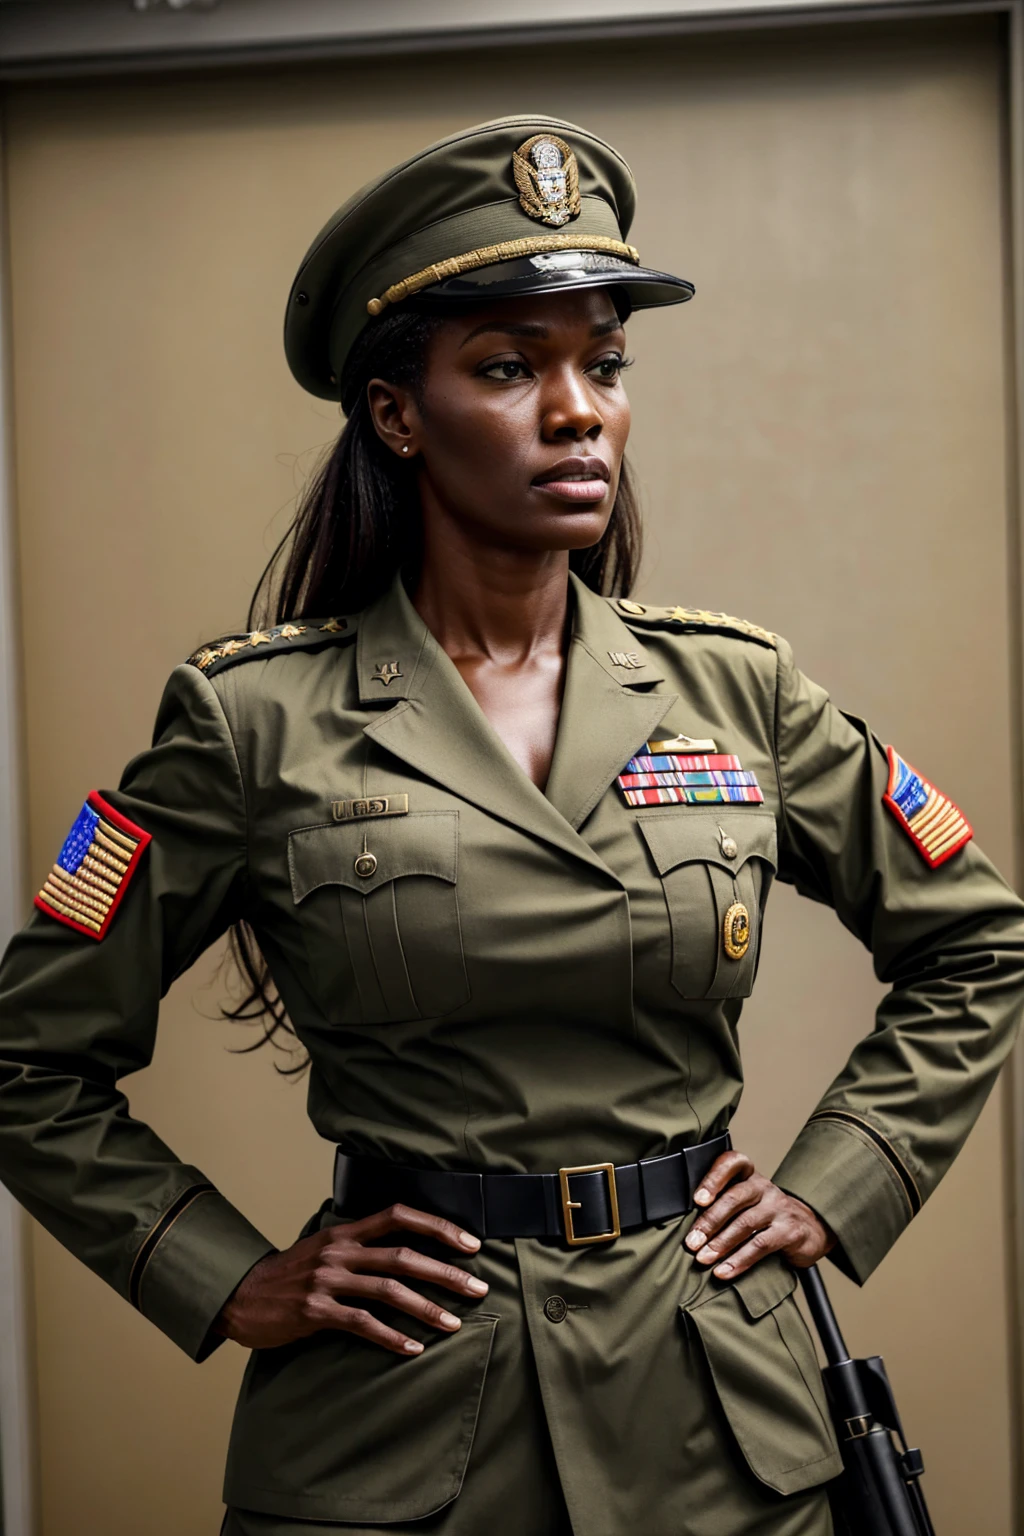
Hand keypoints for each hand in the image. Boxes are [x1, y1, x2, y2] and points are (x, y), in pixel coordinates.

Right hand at [215, 1204, 487, 1355]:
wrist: (241, 1295)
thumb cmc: (290, 1275)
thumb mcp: (325, 1248)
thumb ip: (361, 1246)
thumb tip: (409, 1251)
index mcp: (345, 1231)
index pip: (399, 1216)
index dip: (438, 1226)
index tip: (471, 1243)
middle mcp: (339, 1251)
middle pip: (402, 1256)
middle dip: (445, 1272)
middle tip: (478, 1286)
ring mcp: (326, 1280)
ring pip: (387, 1290)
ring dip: (426, 1307)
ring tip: (454, 1323)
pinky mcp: (314, 1310)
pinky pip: (361, 1323)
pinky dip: (391, 1337)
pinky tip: (413, 1348)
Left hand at [684, 1149, 833, 1279]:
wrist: (809, 1229)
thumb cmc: (763, 1215)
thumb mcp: (745, 1202)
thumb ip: (720, 1204)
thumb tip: (682, 1223)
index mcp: (749, 1175)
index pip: (732, 1163)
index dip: (713, 1178)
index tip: (697, 1200)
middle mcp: (763, 1187)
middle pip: (734, 1198)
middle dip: (709, 1221)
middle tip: (691, 1242)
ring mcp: (778, 1208)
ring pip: (745, 1223)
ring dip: (720, 1244)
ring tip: (702, 1259)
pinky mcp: (789, 1231)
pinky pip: (761, 1245)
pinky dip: (739, 1260)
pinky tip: (723, 1271)